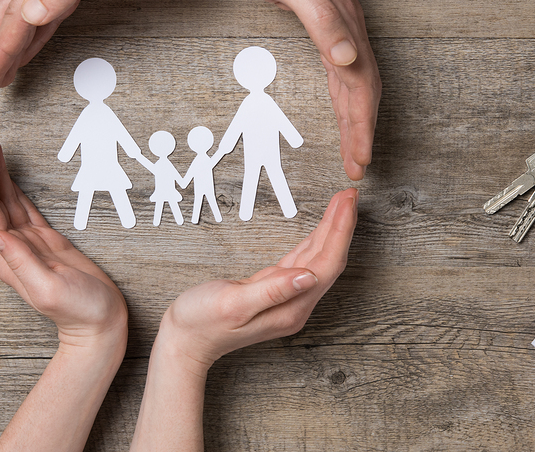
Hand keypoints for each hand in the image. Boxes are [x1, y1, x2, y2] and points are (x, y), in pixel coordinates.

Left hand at [0, 130, 127, 348]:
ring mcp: (28, 244)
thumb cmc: (80, 311)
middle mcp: (13, 249)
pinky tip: (10, 174)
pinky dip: (15, 187)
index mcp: (9, 259)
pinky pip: (24, 207)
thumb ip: (21, 262)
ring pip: (6, 201)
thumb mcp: (49, 288)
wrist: (99, 326)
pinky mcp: (45, 241)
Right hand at [159, 188, 357, 367]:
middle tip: (349, 195)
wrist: (185, 340)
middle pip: (328, 261)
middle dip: (341, 226)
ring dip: (330, 231)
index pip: (326, 265)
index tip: (347, 204)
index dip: (339, 232)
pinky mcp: (275, 291)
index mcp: (290, 309)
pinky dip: (313, 241)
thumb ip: (273, 290)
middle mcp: (295, 306)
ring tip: (341, 204)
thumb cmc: (202, 322)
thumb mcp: (234, 303)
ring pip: (318, 260)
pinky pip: (302, 262)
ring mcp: (287, 299)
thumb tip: (309, 276)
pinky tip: (320, 230)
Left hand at [226, 0, 380, 180]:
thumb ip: (323, 23)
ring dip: (355, 116)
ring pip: (355, 80)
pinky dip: (344, 94)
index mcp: (343, 25)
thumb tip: (349, 60)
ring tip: (355, 147)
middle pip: (363, 89)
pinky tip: (340, 103)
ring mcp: (338, 23)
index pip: (359, 87)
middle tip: (359, 166)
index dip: (360, 127)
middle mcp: (347, 27)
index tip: (360, 160)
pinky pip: (342, 66)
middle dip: (362, 131)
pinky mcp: (324, 19)